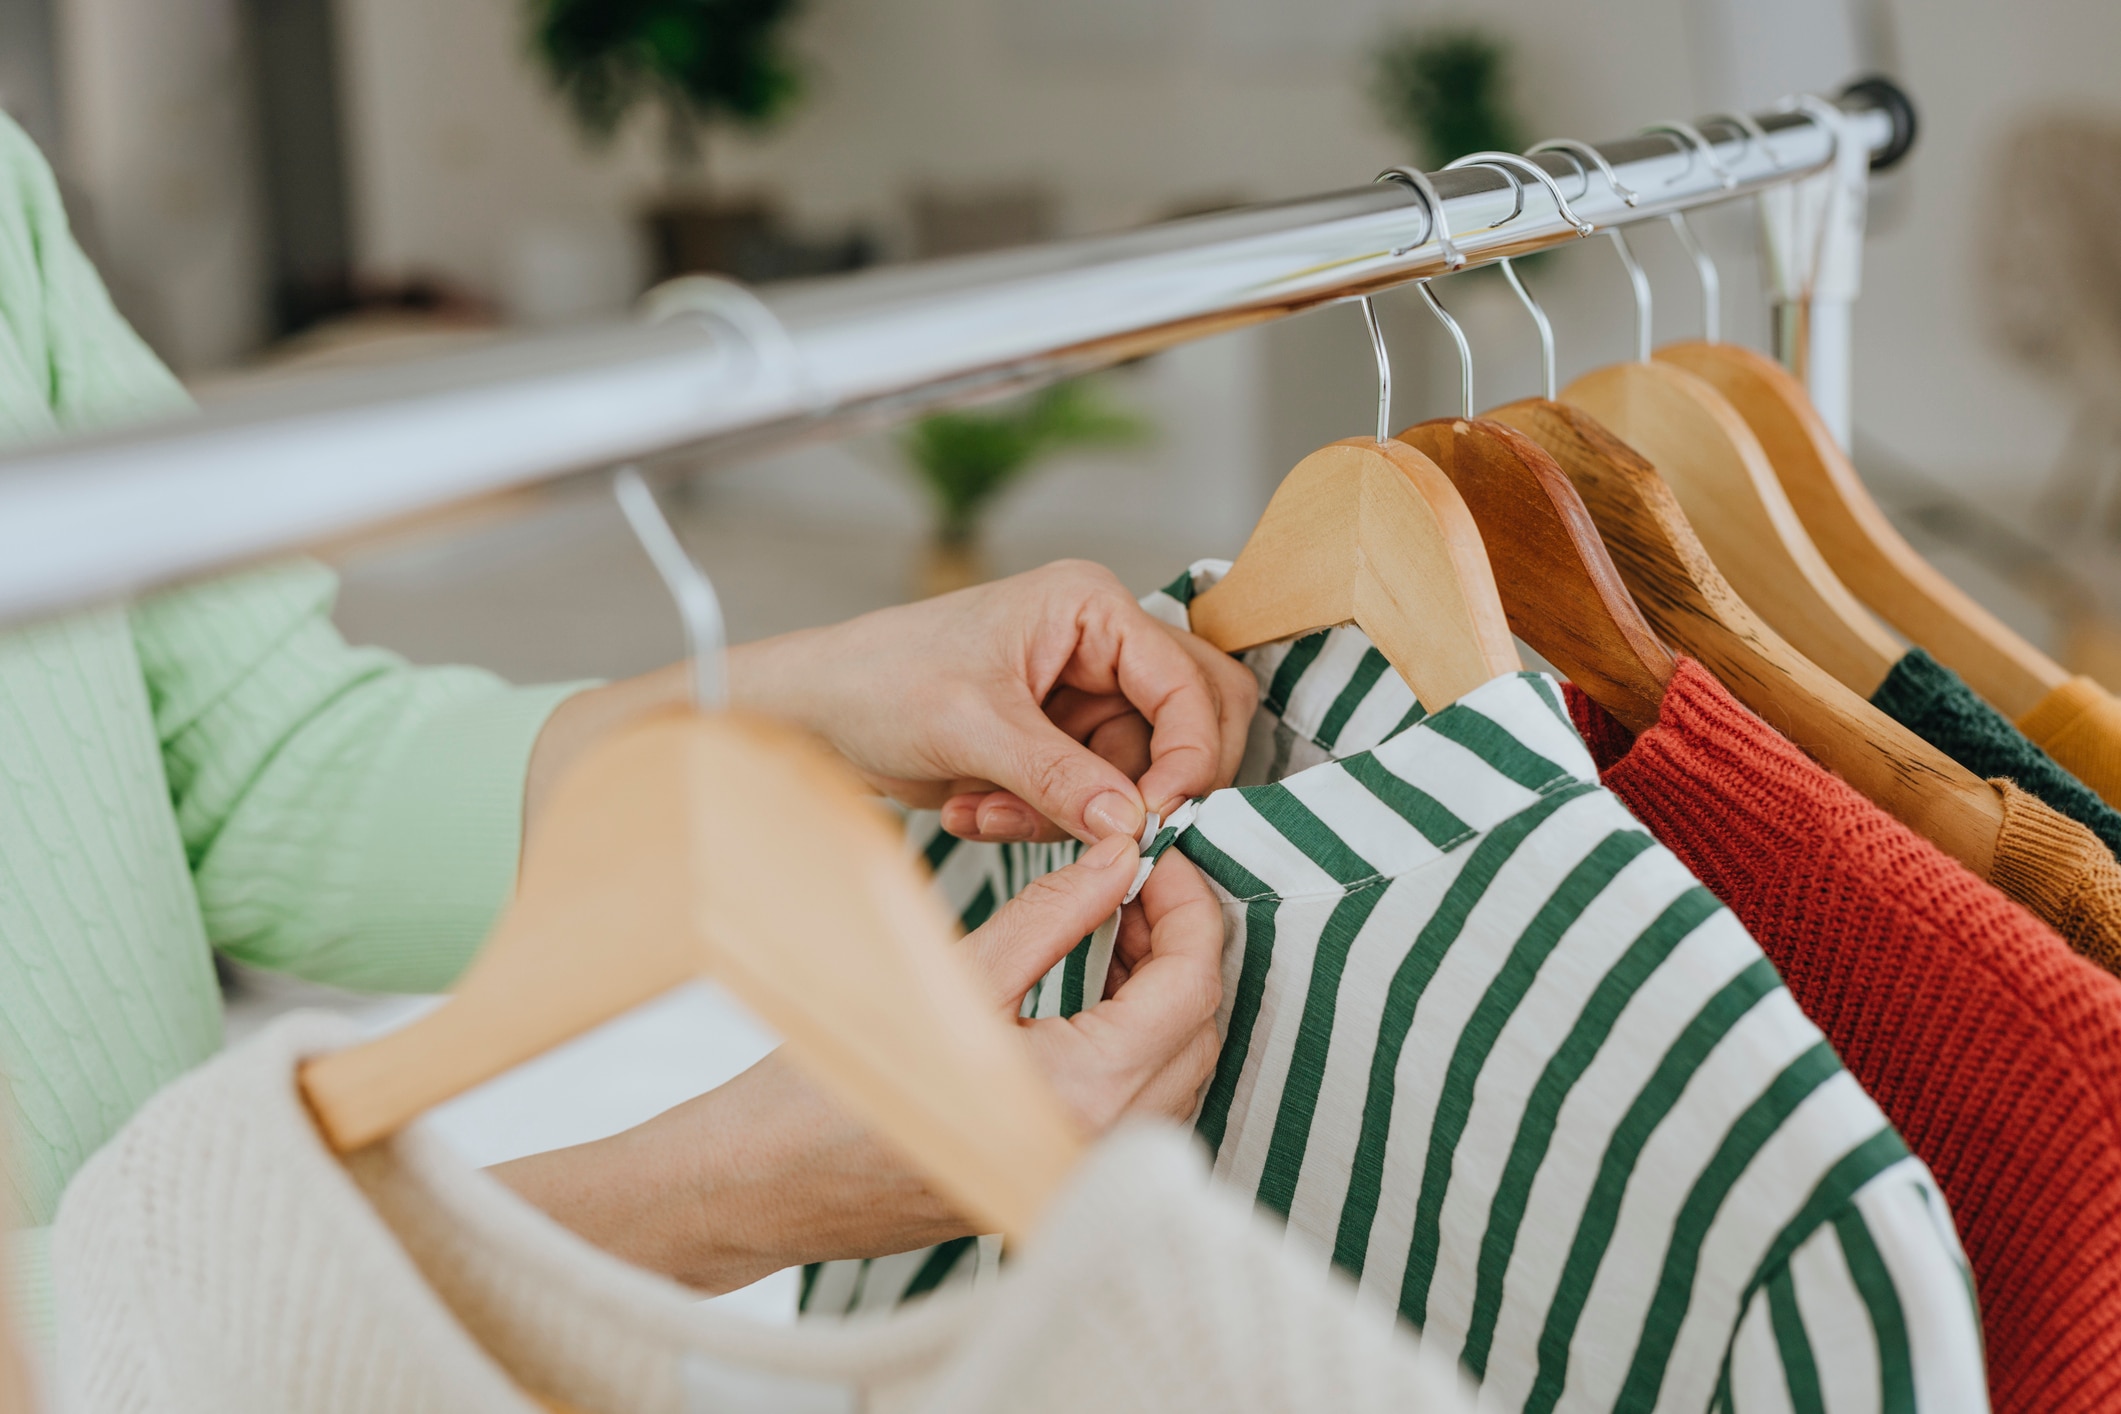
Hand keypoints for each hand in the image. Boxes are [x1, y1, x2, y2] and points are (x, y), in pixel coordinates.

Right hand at [492, 835, 1224, 1292]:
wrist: (764, 1182)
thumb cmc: (834, 1083)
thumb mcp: (951, 972)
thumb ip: (1052, 911)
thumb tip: (1122, 854)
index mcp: (1083, 1094)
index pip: (1190, 984)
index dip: (1187, 903)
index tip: (1157, 851)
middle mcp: (1101, 1146)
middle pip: (1199, 1026)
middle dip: (1182, 941)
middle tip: (1136, 874)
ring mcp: (1083, 1170)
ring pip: (1179, 1066)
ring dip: (1164, 988)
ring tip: (1115, 916)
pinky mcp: (1059, 1175)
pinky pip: (1141, 1099)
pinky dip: (1138, 1034)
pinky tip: (1096, 980)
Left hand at [728, 560, 1254, 843]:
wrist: (814, 715)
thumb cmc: (879, 682)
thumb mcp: (972, 727)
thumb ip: (1060, 776)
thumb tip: (1134, 825)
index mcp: (1091, 607)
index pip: (1189, 681)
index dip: (1189, 755)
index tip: (1159, 818)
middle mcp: (1103, 645)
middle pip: (1193, 723)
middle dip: (1147, 786)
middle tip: (1107, 830)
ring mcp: (1086, 697)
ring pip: (1141, 775)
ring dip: (1075, 813)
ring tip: (989, 810)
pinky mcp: (1063, 746)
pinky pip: (1094, 798)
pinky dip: (1043, 819)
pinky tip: (975, 809)